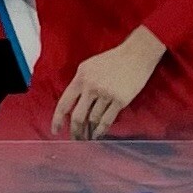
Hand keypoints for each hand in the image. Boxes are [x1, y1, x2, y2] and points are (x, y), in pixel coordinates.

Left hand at [51, 26, 166, 139]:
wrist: (137, 54)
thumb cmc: (113, 59)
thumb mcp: (90, 66)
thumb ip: (80, 83)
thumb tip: (72, 103)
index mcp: (81, 77)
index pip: (64, 102)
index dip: (57, 119)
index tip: (55, 130)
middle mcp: (91, 86)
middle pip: (77, 116)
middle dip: (75, 131)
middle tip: (75, 139)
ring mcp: (106, 93)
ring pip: (92, 120)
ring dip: (89, 131)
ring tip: (88, 137)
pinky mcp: (120, 100)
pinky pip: (106, 120)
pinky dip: (101, 130)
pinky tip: (98, 134)